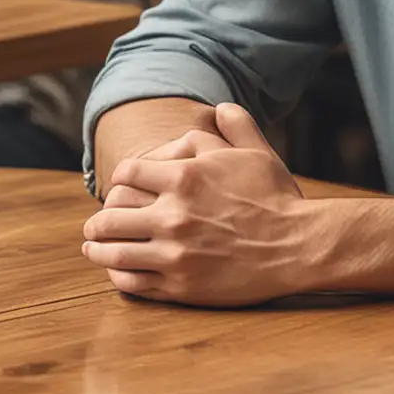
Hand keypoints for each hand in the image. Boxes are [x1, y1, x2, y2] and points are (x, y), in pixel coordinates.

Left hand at [83, 103, 309, 305]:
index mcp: (185, 177)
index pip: (125, 175)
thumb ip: (236, 125)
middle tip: (97, 224)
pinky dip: (117, 274)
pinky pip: (132, 282)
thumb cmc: (277, 198)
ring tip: (95, 246)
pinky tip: (118, 270)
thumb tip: (220, 108)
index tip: (120, 189)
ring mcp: (174, 253)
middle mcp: (172, 215)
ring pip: (113, 251)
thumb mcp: (258, 153)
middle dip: (98, 220)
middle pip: (109, 216)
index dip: (119, 181)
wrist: (298, 246)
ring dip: (98, 248)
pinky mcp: (180, 285)